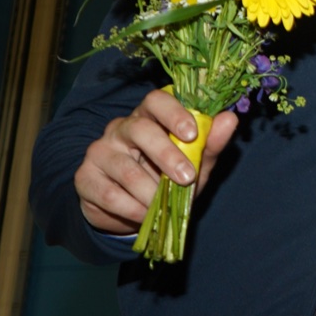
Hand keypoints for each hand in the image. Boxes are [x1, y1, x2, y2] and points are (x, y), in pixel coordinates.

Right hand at [75, 91, 237, 234]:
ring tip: (165, 205)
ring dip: (151, 192)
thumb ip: (210, 143)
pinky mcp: (85, 177)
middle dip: (166, 155)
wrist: (133, 210)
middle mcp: (120, 129)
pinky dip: (133, 209)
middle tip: (187, 178)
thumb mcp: (194, 163)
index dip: (173, 113)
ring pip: (125, 168)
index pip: (156, 100)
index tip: (192, 134)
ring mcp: (99, 151)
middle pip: (139, 130)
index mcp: (149, 117)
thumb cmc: (167, 178)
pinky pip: (110, 194)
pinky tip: (145, 215)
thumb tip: (230, 118)